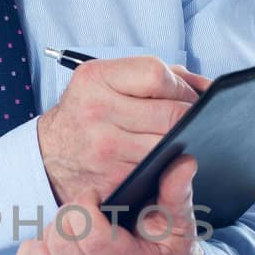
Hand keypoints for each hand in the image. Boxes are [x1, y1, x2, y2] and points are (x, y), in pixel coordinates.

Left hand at [11, 149, 206, 254]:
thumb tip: (183, 163)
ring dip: (50, 234)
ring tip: (73, 231)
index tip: (94, 196)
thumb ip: (177, 193)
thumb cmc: (167, 253)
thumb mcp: (179, 224)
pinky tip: (55, 248)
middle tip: (84, 212)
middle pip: (62, 243)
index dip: (85, 206)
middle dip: (68, 216)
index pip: (92, 238)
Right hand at [36, 56, 210, 209]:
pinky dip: (166, 166)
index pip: (158, 75)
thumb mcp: (106, 80)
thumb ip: (155, 75)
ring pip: (169, 145)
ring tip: (176, 138)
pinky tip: (161, 160)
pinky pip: (157, 171)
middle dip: (190, 118)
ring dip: (181, 143)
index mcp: (96, 79)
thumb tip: (206, 87)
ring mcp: (105, 148)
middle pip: (171, 114)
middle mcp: (97, 111)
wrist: (48, 156)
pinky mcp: (113, 179)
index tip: (186, 95)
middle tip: (193, 120)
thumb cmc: (86, 112)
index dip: (181, 86)